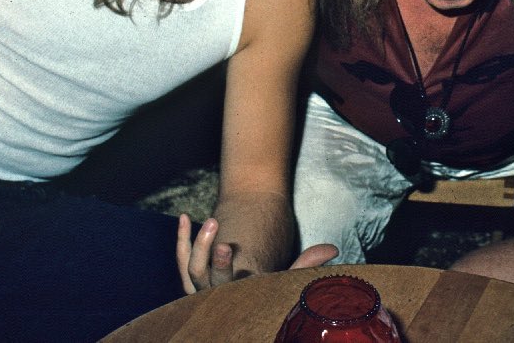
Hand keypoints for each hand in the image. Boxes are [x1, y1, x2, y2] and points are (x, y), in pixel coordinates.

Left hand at [175, 214, 337, 293]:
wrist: (242, 294)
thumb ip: (305, 264)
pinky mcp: (190, 276)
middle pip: (205, 279)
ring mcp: (200, 288)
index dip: (225, 267)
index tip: (226, 245)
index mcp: (237, 297)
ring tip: (210, 220)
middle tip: (216, 231)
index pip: (229, 286)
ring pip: (191, 268)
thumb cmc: (266, 282)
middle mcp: (215, 296)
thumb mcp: (285, 275)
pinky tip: (183, 217)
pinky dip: (181, 238)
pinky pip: (180, 258)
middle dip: (209, 257)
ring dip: (196, 243)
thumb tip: (332, 250)